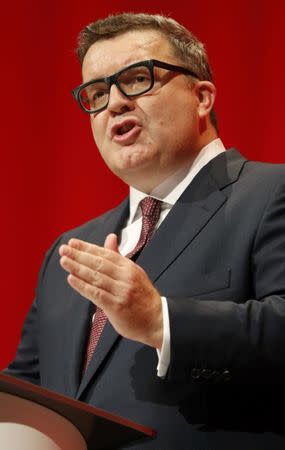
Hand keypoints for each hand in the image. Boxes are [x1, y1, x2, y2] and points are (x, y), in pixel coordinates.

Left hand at [58, 234, 162, 348]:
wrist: (157, 319)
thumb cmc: (143, 296)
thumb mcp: (134, 272)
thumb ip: (118, 256)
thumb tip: (110, 237)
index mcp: (129, 267)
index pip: (105, 253)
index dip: (88, 247)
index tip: (73, 242)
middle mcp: (126, 277)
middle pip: (98, 263)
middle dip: (79, 255)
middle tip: (64, 249)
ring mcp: (121, 291)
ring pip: (96, 277)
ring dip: (77, 268)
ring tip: (64, 261)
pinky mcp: (116, 306)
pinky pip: (96, 294)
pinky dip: (83, 286)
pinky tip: (72, 279)